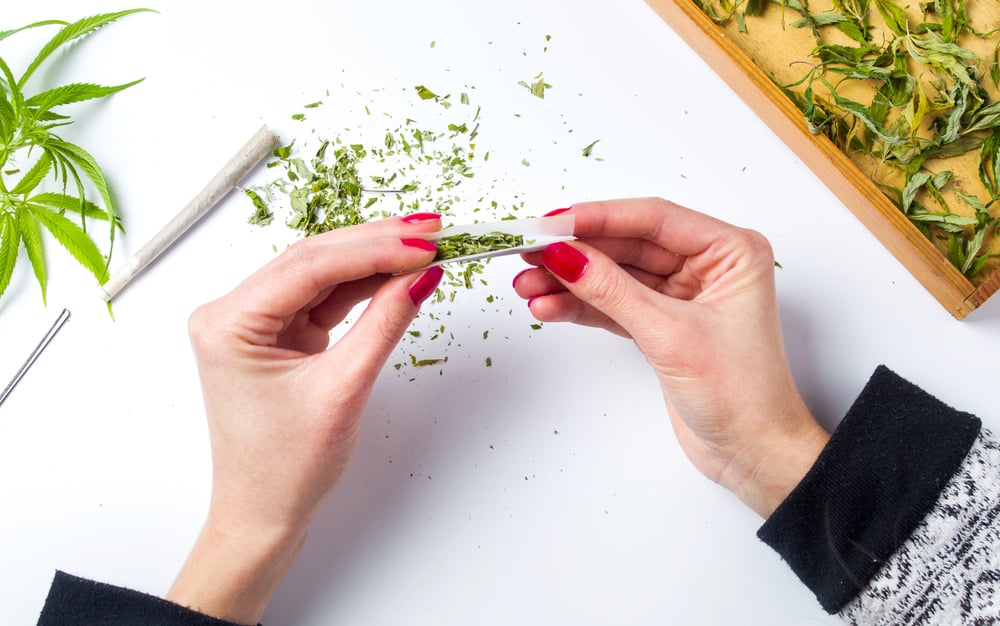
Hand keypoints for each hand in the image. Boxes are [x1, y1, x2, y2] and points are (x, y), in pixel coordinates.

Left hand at [166, 214, 443, 623]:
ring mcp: (255, 322)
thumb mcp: (343, 389)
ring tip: (424, 244)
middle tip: (432, 230)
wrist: (264, 514)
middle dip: (376, 244)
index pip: (309, 266)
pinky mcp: (278, 334)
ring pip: (322, 273)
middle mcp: (233, 313)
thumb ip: (384, 324)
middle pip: (314, 260)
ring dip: (373, 260)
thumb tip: (422, 275)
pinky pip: (324, 298)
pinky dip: (363, 286)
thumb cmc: (286, 467)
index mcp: (228, 323)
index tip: (424, 242)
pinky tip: (398, 272)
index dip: (372, 249)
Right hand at [514, 198, 828, 517]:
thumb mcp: (671, 336)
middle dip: (576, 251)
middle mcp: (707, 266)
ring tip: (527, 284)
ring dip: (570, 280)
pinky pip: (613, 304)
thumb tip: (565, 257)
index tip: (553, 224)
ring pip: (615, 275)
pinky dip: (580, 305)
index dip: (599, 218)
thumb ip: (613, 292)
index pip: (654, 219)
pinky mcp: (661, 324)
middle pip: (628, 244)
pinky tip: (548, 305)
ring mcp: (682, 295)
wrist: (753, 455)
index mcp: (731, 252)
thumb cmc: (743, 396)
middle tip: (529, 251)